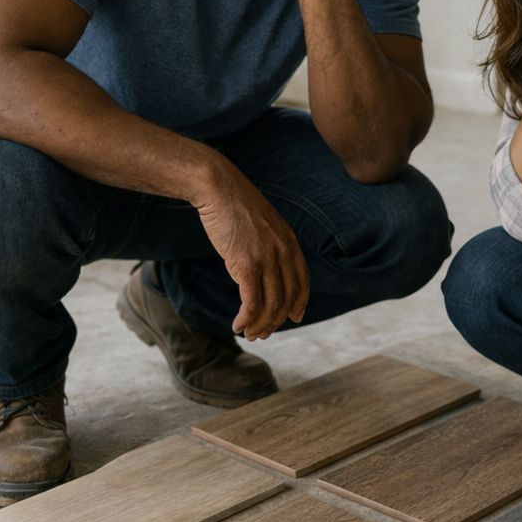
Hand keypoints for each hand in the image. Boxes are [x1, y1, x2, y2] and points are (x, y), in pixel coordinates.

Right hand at [192, 164, 309, 339]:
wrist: (219, 188)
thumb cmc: (235, 206)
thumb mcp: (262, 225)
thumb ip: (270, 244)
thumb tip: (265, 266)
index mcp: (290, 242)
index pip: (302, 280)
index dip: (300, 302)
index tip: (295, 317)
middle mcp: (284, 252)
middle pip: (288, 298)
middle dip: (276, 321)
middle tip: (262, 333)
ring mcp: (267, 259)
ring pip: (271, 306)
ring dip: (260, 326)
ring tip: (248, 333)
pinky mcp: (247, 265)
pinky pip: (252, 303)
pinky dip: (246, 319)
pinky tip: (237, 325)